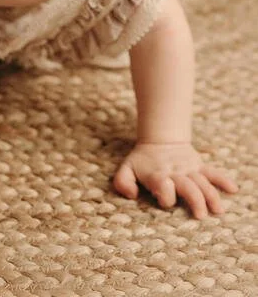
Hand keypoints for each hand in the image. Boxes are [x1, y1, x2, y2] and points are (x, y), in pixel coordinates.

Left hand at [113, 142, 237, 218]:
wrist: (160, 139)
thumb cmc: (142, 161)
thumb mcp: (126, 168)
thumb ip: (122, 183)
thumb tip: (131, 196)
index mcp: (157, 175)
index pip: (162, 185)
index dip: (164, 192)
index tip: (167, 199)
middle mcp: (175, 173)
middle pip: (187, 186)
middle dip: (194, 200)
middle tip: (200, 216)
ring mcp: (189, 169)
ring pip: (203, 182)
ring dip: (211, 195)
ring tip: (218, 210)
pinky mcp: (198, 166)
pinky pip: (213, 172)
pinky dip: (223, 180)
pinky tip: (233, 189)